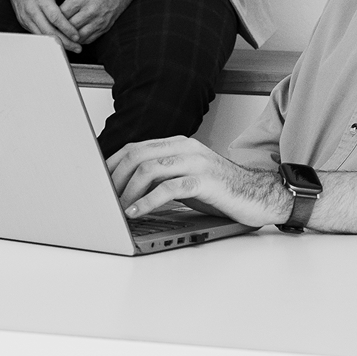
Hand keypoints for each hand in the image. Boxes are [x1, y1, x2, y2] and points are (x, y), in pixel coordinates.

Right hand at [0, 0, 83, 51]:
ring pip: (41, 35)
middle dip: (64, 41)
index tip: (77, 36)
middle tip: (77, 48)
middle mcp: (31, 9)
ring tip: (71, 47)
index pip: (54, 17)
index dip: (66, 28)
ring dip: (56, 43)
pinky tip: (58, 42)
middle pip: (48, 30)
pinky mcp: (23, 21)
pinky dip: (47, 39)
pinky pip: (36, 33)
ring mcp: (26, 17)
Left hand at [59, 0, 153, 42]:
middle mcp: (91, 11)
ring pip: (78, 36)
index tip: (47, 16)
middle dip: (59, 29)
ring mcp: (99, 20)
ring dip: (68, 36)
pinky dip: (79, 39)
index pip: (62, 14)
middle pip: (69, 27)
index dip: (52, 16)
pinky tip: (72, 36)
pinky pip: (89, 39)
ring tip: (60, 34)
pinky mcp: (105, 26)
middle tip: (50, 28)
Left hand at [106, 136, 285, 226]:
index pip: (135, 148)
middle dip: (114, 177)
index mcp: (178, 143)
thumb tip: (124, 188)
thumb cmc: (220, 190)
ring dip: (127, 191)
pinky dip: (147, 201)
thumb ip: (160, 176)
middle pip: (138, 155)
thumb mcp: (185, 178)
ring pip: (150, 169)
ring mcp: (196, 162)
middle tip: (103, 198)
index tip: (97, 182)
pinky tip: (136, 212)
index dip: (112, 164)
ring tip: (117, 209)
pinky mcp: (205, 181)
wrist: (259, 196)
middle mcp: (185, 147)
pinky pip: (169, 188)